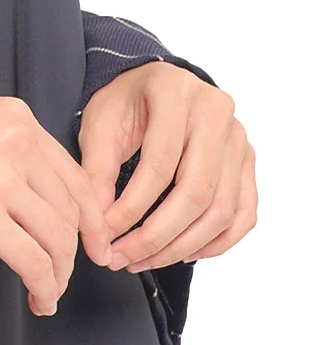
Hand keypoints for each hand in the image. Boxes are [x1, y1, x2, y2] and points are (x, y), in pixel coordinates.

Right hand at [0, 96, 112, 316]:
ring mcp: (0, 176)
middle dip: (72, 254)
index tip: (98, 245)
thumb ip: (16, 157)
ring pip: (56, 237)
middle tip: (63, 277)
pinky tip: (40, 297)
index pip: (74, 175)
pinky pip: (33, 259)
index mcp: (16, 118)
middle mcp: (16, 141)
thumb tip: (58, 214)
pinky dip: (44, 286)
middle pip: (68, 209)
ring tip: (48, 292)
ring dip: (58, 275)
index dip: (93, 219)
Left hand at [77, 62, 257, 272]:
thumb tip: (100, 229)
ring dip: (182, 246)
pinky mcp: (247, 161)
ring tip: (144, 260)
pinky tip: (182, 253)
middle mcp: (215, 111)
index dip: (132, 208)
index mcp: (175, 92)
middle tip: (124, 258)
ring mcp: (238, 138)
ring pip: (222, 210)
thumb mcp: (99, 125)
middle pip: (196, 191)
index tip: (106, 236)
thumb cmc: (124, 103)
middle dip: (157, 236)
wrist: (151, 85)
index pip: (159, 164)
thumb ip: (97, 172)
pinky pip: (243, 215)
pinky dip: (215, 243)